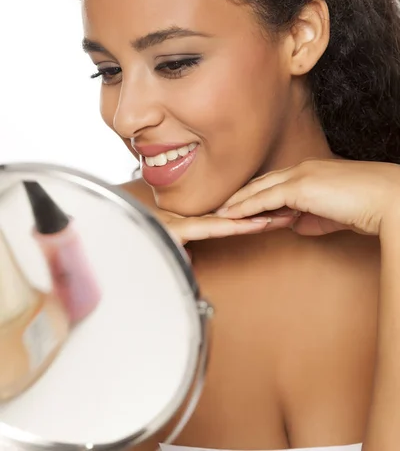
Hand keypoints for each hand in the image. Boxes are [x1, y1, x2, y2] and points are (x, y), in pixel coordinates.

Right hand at [152, 207, 297, 245]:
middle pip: (233, 214)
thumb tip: (190, 259)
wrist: (114, 252)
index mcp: (191, 224)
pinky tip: (256, 224)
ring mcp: (183, 223)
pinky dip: (235, 226)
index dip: (254, 214)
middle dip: (263, 212)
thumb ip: (183, 256)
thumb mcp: (170, 258)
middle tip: (291, 208)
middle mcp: (189, 220)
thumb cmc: (140, 255)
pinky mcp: (177, 229)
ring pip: (227, 219)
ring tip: (282, 216)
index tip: (279, 212)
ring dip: (256, 218)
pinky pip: (211, 228)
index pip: (230, 218)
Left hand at [216, 159, 399, 236]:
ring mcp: (300, 175)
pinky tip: (231, 215)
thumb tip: (292, 225)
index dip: (256, 193)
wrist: (386, 200)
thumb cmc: (366, 207)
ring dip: (237, 202)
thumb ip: (309, 219)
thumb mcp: (331, 215)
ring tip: (217, 213)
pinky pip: (265, 198)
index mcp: (310, 171)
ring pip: (259, 188)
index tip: (239, 204)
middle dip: (240, 195)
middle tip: (220, 207)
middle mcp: (302, 169)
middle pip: (262, 182)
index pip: (276, 181)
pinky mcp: (300, 187)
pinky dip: (245, 207)